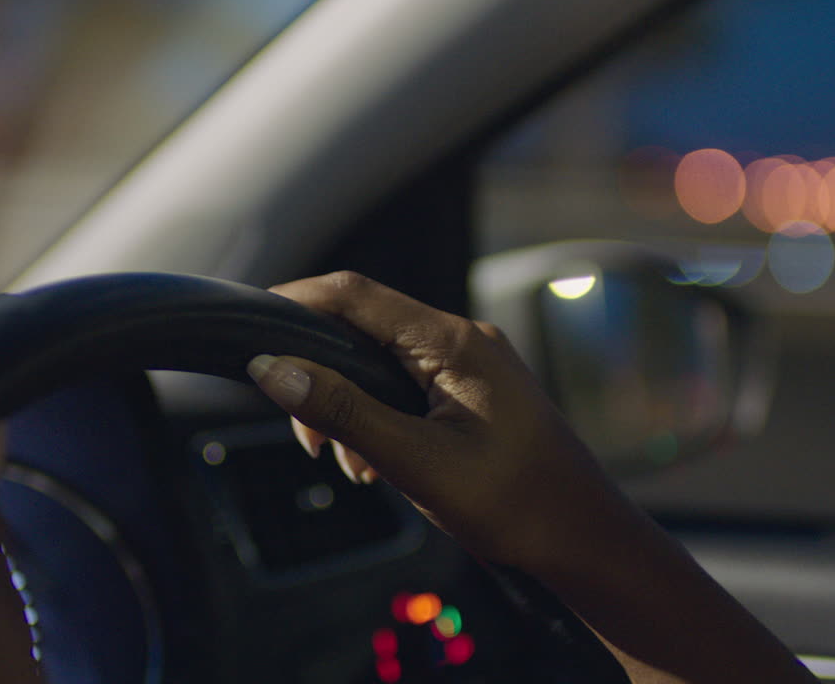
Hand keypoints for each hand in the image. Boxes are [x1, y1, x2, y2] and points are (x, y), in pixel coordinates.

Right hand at [246, 271, 619, 572]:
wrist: (583, 540)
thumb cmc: (514, 505)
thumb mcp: (415, 462)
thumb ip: (342, 411)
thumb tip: (271, 369)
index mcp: (454, 343)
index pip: (354, 295)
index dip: (295, 302)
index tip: (251, 330)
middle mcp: (463, 340)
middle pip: (362, 327)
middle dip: (320, 375)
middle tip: (309, 439)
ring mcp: (470, 365)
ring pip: (379, 361)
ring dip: (348, 406)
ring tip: (353, 466)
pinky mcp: (471, 391)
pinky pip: (404, 385)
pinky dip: (376, 417)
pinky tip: (377, 465)